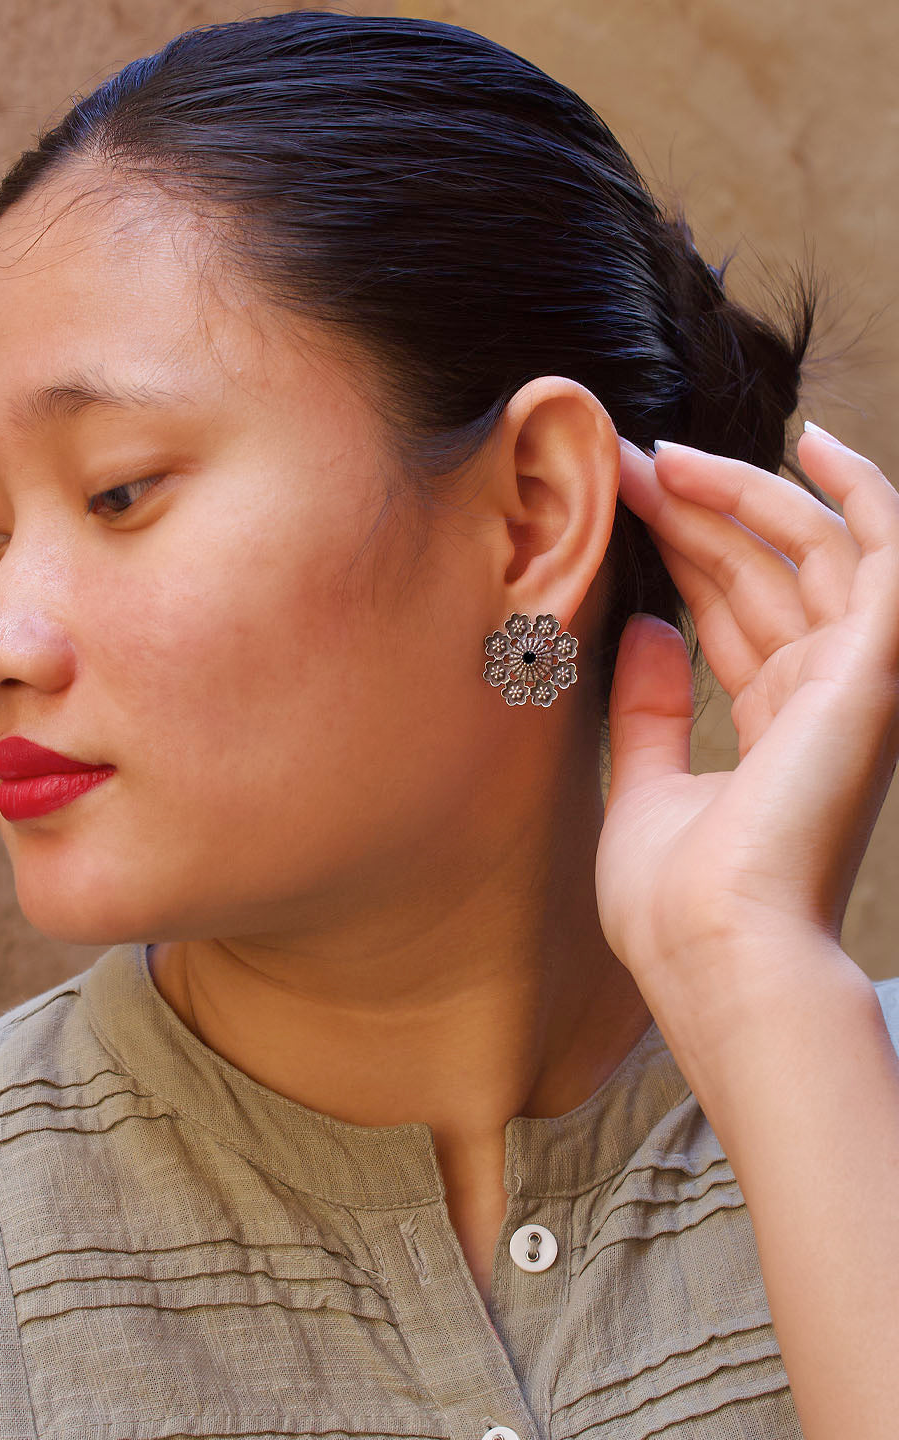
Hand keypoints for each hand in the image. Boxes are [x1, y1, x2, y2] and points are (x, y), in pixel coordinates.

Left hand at [595, 425, 898, 1003]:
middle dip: (694, 514)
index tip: (620, 502)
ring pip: (811, 553)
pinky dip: (860, 495)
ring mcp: (854, 681)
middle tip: (624, 464)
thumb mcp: (644, 787)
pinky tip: (813, 444)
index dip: (681, 552)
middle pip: (762, 575)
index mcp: (776, 729)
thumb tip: (645, 626)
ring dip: (743, 495)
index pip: (733, 614)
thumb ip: (649, 709)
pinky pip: (886, 555)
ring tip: (666, 454)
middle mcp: (823, 698)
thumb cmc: (677, 902)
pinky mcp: (873, 667)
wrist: (717, 952)